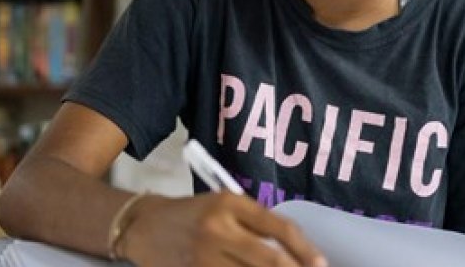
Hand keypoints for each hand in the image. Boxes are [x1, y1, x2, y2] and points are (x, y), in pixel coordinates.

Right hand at [120, 192, 327, 266]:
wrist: (144, 227)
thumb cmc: (194, 215)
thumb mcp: (224, 205)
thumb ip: (256, 224)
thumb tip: (297, 253)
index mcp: (229, 203)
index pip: (279, 227)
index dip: (305, 250)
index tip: (320, 264)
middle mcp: (217, 229)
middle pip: (270, 260)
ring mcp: (204, 256)